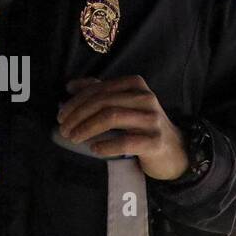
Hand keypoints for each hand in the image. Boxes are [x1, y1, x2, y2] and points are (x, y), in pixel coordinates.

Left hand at [57, 76, 188, 180]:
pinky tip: (94, 149)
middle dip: (77, 115)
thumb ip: (99, 92)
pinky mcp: (156, 141)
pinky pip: (126, 141)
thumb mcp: (122, 103)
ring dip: (87, 128)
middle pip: (103, 102)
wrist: (174, 150)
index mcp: (135, 84)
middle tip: (63, 129)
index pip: (98, 89)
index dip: (75, 102)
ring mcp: (152, 119)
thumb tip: (71, 86)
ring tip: (74, 138)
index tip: (61, 116)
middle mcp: (146, 98)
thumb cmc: (142, 124)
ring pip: (112, 117)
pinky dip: (106, 145)